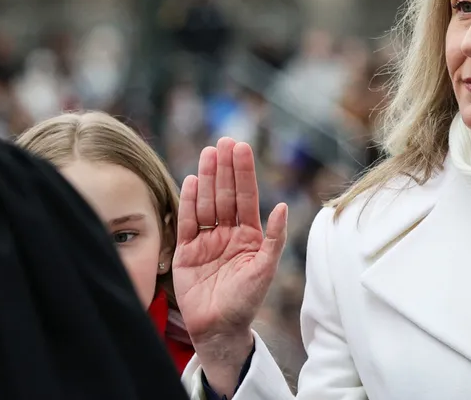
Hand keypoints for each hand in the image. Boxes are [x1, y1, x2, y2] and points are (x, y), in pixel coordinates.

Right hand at [173, 137, 287, 349]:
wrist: (219, 328)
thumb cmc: (246, 301)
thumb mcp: (265, 269)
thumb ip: (275, 238)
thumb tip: (284, 207)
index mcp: (249, 235)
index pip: (245, 197)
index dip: (243, 172)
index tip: (241, 148)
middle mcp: (227, 233)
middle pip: (225, 194)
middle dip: (225, 168)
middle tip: (224, 141)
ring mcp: (206, 240)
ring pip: (206, 202)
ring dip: (207, 178)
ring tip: (208, 153)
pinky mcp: (186, 251)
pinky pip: (187, 221)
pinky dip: (188, 201)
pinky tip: (191, 180)